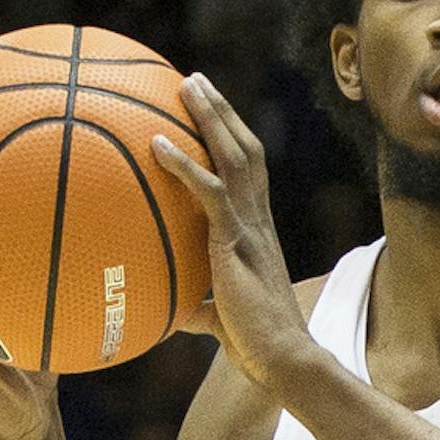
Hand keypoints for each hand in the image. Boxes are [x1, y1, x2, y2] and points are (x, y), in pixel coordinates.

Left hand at [152, 75, 309, 395]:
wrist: (283, 360)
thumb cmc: (257, 347)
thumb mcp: (223, 321)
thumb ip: (200, 310)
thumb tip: (173, 317)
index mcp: (257, 233)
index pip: (249, 173)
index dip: (232, 139)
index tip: (211, 112)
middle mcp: (259, 221)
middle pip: (245, 149)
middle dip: (220, 111)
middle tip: (193, 79)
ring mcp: (250, 228)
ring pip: (233, 156)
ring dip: (209, 116)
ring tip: (186, 83)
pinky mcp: (235, 242)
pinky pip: (209, 191)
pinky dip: (183, 164)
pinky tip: (157, 144)